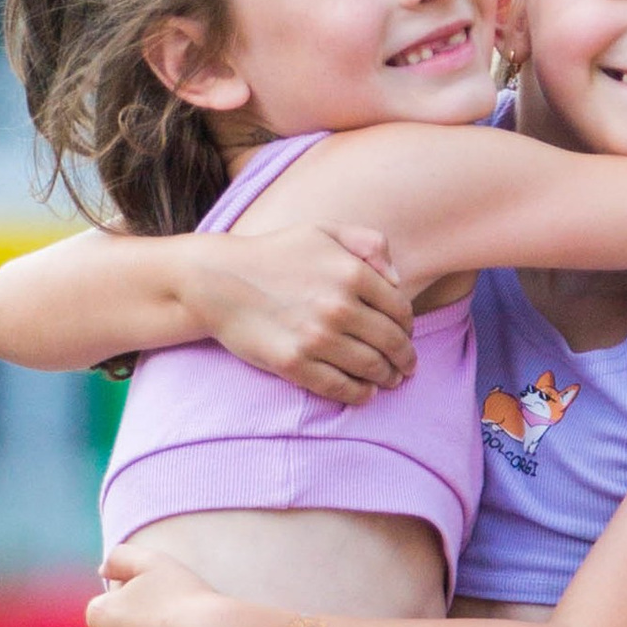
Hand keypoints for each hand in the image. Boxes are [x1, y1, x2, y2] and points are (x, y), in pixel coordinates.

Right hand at [211, 226, 415, 401]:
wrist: (218, 281)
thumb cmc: (274, 254)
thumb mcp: (324, 231)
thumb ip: (370, 243)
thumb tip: (398, 280)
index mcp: (352, 272)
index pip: (400, 310)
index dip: (408, 327)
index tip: (406, 335)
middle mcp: (339, 306)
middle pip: (391, 342)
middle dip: (405, 358)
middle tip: (407, 367)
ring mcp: (317, 338)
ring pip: (371, 367)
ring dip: (388, 378)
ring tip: (391, 381)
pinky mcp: (294, 364)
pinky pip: (340, 387)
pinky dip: (360, 394)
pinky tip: (366, 393)